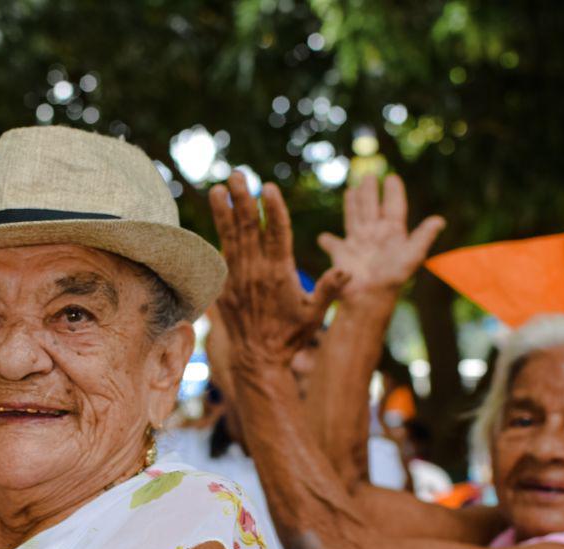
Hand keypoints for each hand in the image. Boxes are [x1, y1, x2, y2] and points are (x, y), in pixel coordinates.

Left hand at [209, 174, 347, 368]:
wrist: (258, 358)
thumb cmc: (291, 335)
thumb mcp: (315, 314)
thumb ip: (329, 289)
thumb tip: (347, 270)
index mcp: (279, 273)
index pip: (277, 234)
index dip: (272, 210)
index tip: (268, 188)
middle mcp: (255, 271)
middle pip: (248, 228)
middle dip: (243, 200)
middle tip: (239, 175)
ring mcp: (237, 277)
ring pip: (230, 237)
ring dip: (223, 210)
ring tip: (219, 187)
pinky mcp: (225, 285)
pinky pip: (221, 253)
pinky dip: (218, 232)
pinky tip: (216, 214)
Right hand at [317, 173, 444, 305]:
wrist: (368, 297)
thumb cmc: (392, 278)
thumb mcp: (412, 255)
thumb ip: (424, 237)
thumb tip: (440, 220)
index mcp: (392, 232)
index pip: (394, 206)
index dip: (393, 192)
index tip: (392, 177)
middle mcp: (374, 235)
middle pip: (371, 207)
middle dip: (370, 192)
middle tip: (369, 176)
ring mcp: (357, 244)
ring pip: (353, 217)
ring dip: (352, 204)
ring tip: (351, 190)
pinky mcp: (341, 254)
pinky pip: (332, 244)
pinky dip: (327, 241)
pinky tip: (322, 238)